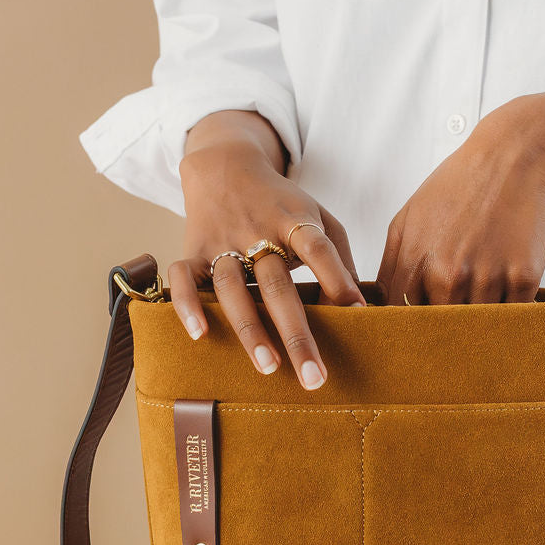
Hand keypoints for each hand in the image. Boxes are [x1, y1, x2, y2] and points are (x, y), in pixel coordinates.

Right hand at [168, 137, 366, 388]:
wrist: (225, 167)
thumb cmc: (281, 203)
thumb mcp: (316, 214)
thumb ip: (338, 254)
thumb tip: (360, 305)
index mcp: (294, 221)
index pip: (319, 248)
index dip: (338, 279)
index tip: (357, 314)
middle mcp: (258, 232)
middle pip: (278, 284)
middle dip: (296, 332)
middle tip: (314, 377)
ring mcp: (223, 241)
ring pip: (232, 288)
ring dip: (250, 329)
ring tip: (268, 368)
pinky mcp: (194, 250)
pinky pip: (184, 277)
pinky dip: (188, 305)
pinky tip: (199, 335)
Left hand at [376, 96, 544, 304]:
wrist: (514, 156)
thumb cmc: (460, 184)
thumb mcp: (409, 215)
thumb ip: (392, 263)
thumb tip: (382, 304)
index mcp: (417, 260)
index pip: (404, 316)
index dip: (410, 324)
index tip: (420, 323)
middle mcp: (449, 273)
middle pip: (442, 326)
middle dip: (447, 324)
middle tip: (458, 308)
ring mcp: (488, 276)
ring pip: (480, 324)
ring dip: (482, 314)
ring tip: (487, 283)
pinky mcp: (524, 276)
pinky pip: (515, 313)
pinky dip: (512, 304)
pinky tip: (509, 277)